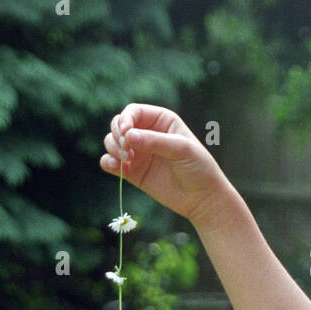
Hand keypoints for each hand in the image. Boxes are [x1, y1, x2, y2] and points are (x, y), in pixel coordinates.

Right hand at [100, 103, 232, 223]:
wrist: (201, 198)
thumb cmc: (198, 168)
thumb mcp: (181, 149)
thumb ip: (155, 141)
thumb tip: (128, 136)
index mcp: (161, 120)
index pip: (133, 111)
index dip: (125, 119)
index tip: (126, 133)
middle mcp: (147, 133)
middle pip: (118, 125)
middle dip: (117, 136)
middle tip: (129, 152)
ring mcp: (138, 152)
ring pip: (111, 142)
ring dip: (114, 149)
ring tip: (129, 162)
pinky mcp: (132, 171)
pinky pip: (110, 162)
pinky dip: (108, 163)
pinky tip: (118, 168)